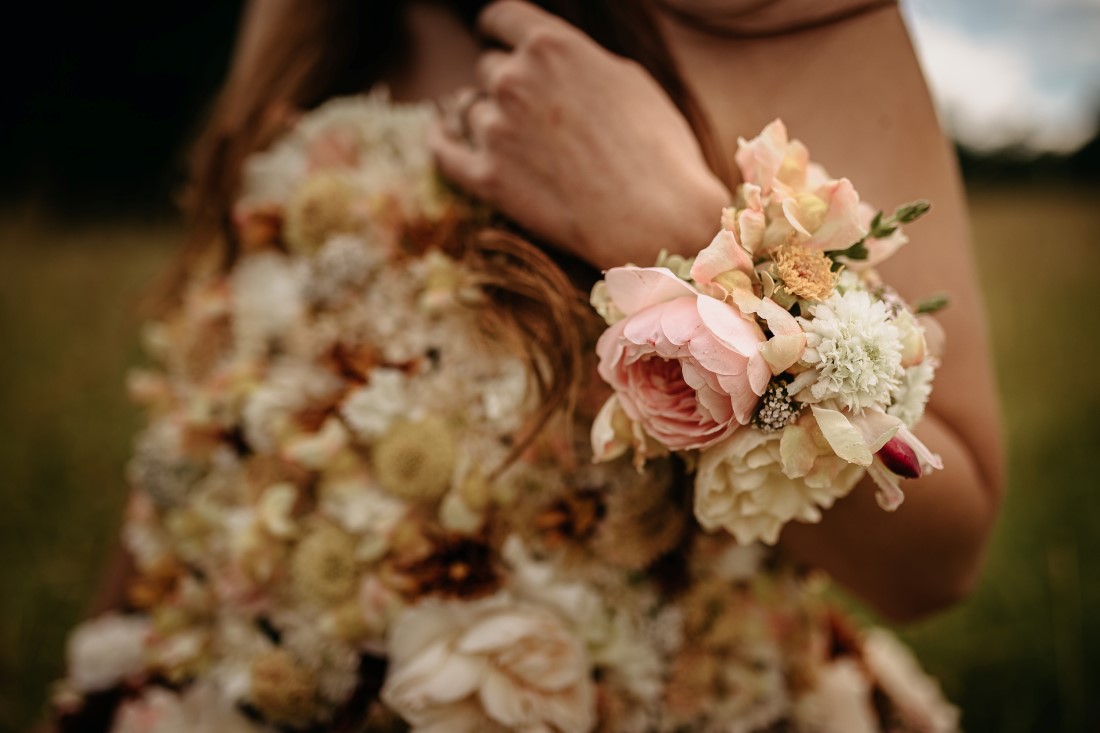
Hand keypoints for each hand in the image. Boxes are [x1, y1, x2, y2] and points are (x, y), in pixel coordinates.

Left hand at [430, 0, 729, 268]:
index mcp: (552, 46)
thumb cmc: (658, 152)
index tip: (495, 37)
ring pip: (473, 112)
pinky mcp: (486, 177)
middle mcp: (515, 79)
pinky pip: (443, 151)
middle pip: (490, 69)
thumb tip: (556, 64)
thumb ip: (580, 62)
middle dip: (509, 86)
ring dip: (493, 122)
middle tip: (537, 115)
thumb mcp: (628, 81)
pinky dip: (440, 141)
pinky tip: (439, 135)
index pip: (501, 17)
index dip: (497, 28)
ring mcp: (496, 129)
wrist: (654, 218)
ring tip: (531, 149)